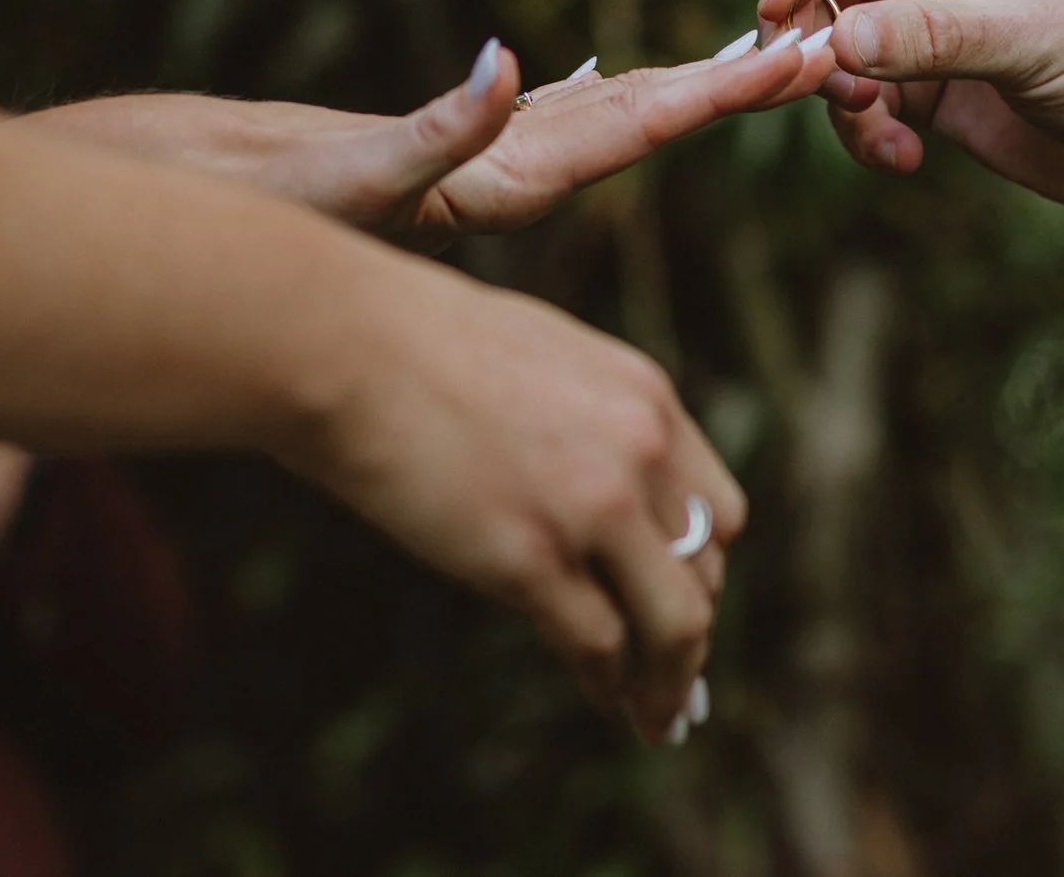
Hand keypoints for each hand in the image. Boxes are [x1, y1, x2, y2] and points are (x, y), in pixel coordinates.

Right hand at [26, 34, 833, 245]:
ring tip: (744, 57)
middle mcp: (486, 183)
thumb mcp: (333, 174)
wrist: (143, 243)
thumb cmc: (228, 218)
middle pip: (631, 124)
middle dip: (724, 87)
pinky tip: (590, 76)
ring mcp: (451, 172)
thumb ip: (425, 136)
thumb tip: (510, 68)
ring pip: (580, 121)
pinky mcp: (407, 156)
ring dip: (661, 87)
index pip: (628, 129)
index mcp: (491, 188)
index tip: (799, 65)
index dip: (715, 93)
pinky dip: (561, 93)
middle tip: (821, 47)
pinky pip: (508, 124)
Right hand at [294, 264, 747, 742]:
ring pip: (675, 623)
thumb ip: (591, 423)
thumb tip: (597, 492)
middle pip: (706, 571)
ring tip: (657, 718)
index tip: (686, 602)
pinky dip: (608, 683)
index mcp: (647, 400)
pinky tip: (602, 698)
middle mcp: (641, 453)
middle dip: (692, 630)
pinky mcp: (530, 557)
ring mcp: (592, 508)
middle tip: (677, 678)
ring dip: (668, 682)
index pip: (715, 511)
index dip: (703, 568)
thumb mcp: (546, 362)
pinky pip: (599, 644)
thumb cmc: (421, 346)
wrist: (348, 346)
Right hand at [757, 0, 1063, 216]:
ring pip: (829, 39)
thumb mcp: (1031, 40)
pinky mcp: (917, 76)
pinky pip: (854, 95)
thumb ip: (932, 37)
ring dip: (837, 91)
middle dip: (810, 31)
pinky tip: (904, 156)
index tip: (781, 10)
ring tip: (880, 130)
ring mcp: (917, 13)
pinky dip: (863, 129)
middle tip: (812, 84)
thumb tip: (837, 41)